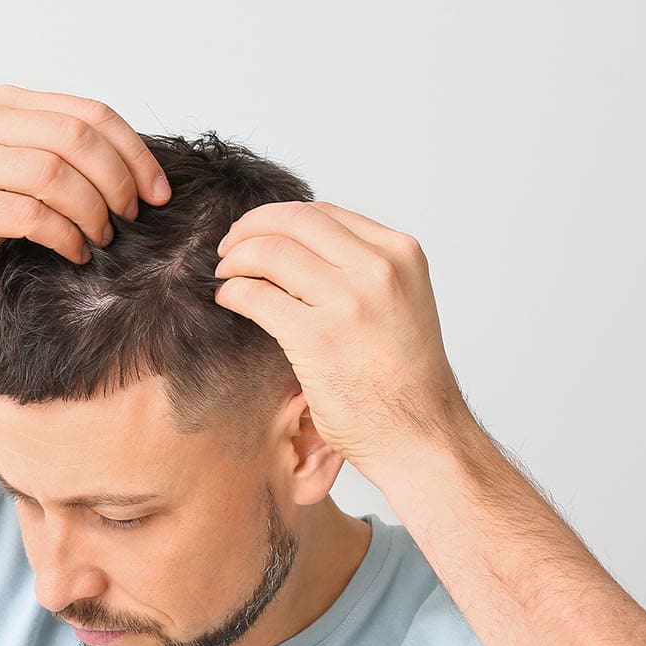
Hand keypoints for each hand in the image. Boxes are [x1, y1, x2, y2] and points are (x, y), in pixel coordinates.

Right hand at [0, 83, 171, 279]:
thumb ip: (37, 152)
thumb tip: (110, 179)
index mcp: (3, 105)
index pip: (90, 114)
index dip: (134, 152)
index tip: (157, 190)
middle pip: (80, 140)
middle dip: (120, 182)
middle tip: (131, 216)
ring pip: (58, 175)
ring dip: (93, 211)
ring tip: (100, 238)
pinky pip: (30, 215)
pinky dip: (63, 236)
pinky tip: (72, 252)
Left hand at [212, 200, 472, 481]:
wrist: (420, 433)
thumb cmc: (406, 380)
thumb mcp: (400, 303)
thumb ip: (362, 271)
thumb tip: (301, 251)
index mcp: (400, 254)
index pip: (323, 213)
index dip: (279, 218)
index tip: (257, 234)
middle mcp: (379, 269)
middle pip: (293, 221)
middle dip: (250, 228)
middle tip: (229, 248)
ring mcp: (350, 302)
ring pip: (271, 251)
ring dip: (236, 259)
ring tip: (225, 275)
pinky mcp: (317, 338)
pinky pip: (257, 296)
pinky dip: (233, 292)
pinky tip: (229, 300)